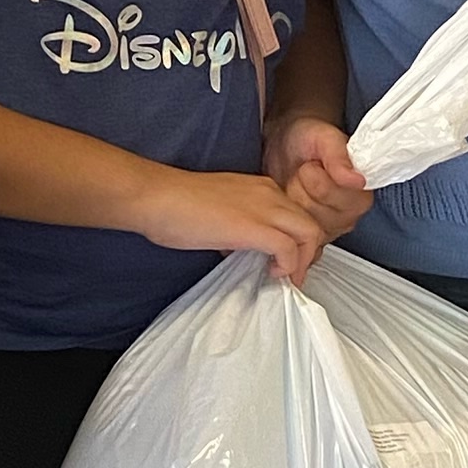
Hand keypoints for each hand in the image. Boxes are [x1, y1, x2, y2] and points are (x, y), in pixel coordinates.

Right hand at [134, 167, 328, 282]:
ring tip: (285, 279)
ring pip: (309, 234)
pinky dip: (288, 266)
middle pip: (310, 224)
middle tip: (291, 276)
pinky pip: (289, 248)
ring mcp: (264, 208)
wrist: (157, 196)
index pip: (297, 215)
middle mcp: (269, 193)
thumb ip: (237, 225)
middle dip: (307, 254)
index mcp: (260, 188)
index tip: (284, 262)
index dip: (296, 242)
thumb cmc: (175, 205)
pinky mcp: (254, 227)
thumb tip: (241, 248)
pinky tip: (272, 274)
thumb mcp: (218, 212)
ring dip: (302, 262)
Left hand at [265, 116, 369, 243]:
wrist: (285, 145)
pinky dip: (283, 209)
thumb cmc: (308, 140)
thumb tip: (357, 180)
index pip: (337, 194)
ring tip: (298, 181)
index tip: (316, 163)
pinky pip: (290, 229)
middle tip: (305, 170)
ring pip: (300, 219)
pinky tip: (289, 195)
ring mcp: (328, 229)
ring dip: (292, 195)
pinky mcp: (309, 237)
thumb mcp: (323, 137)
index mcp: (362, 192)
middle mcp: (350, 215)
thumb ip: (339, 156)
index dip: (319, 175)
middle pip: (315, 208)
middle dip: (303, 184)